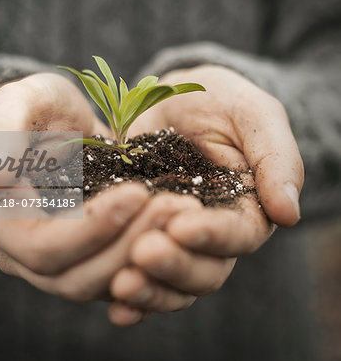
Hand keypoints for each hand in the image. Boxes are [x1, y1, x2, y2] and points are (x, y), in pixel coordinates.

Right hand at [0, 73, 193, 302]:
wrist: (56, 121)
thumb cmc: (34, 107)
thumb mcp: (16, 101)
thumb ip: (1, 131)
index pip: (42, 246)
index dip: (91, 228)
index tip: (138, 191)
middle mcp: (22, 251)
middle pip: (76, 277)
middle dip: (130, 244)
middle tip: (176, 206)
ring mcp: (57, 258)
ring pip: (103, 282)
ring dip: (148, 253)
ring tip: (185, 214)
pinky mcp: (88, 255)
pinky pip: (120, 273)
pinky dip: (151, 256)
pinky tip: (180, 228)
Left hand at [108, 65, 302, 324]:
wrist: (172, 98)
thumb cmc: (219, 100)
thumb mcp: (253, 116)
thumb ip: (275, 159)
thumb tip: (288, 214)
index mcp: (244, 209)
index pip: (237, 235)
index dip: (211, 235)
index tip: (182, 227)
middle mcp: (210, 234)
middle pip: (203, 271)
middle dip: (174, 266)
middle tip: (143, 253)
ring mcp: (172, 237)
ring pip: (171, 281)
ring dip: (149, 289)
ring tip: (120, 284)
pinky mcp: (139, 234)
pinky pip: (138, 271)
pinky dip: (130, 295)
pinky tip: (113, 303)